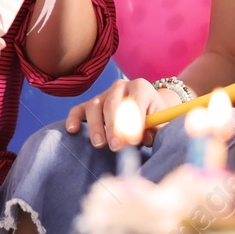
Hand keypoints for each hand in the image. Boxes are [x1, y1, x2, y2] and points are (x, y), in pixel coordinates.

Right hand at [65, 78, 180, 148]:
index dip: (134, 121)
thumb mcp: (162, 122)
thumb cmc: (156, 118)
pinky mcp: (91, 103)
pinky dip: (74, 118)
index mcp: (140, 87)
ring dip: (96, 126)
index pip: (135, 102)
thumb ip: (156, 129)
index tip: (133, 141)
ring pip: (94, 106)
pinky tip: (72, 129)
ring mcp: (103, 94)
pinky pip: (79, 109)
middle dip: (114, 127)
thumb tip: (145, 138)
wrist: (149, 109)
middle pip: (112, 104)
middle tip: (116, 146)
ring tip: (99, 144)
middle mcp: (120, 86)